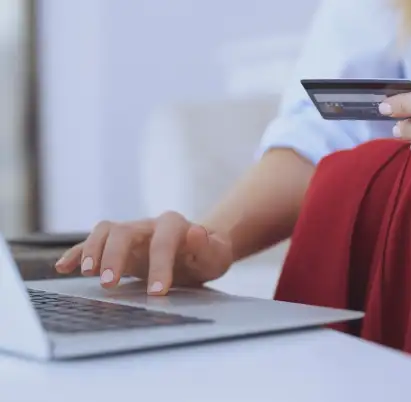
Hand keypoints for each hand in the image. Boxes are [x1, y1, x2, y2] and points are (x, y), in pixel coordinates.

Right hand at [54, 211, 233, 294]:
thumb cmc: (208, 255)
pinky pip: (92, 243)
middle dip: (114, 256)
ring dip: (93, 251)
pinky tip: (63, 268)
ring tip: (89, 275)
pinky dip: (77, 253)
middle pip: (124, 231)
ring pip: (105, 231)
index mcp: (174, 225)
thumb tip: (195, 232)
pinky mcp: (117, 246)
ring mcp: (130, 233)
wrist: (198, 250)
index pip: (163, 241)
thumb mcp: (216, 255)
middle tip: (110, 285)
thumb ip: (208, 246)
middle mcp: (147, 225)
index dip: (159, 265)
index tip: (157, 292)